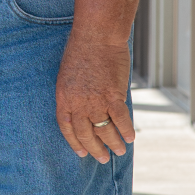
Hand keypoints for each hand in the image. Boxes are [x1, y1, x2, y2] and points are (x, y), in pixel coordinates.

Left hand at [55, 30, 133, 163]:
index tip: (81, 152)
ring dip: (113, 143)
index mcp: (63, 97)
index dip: (74, 142)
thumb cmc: (81, 50)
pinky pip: (121, 120)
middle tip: (101, 158)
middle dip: (94, 148)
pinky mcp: (113, 96)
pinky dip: (126, 130)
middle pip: (85, 133)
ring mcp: (96, 101)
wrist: (96, 36)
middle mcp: (78, 103)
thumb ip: (74, 93)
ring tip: (119, 151)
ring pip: (105, 130)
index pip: (66, 127)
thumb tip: (84, 108)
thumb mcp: (68, 74)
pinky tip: (130, 138)